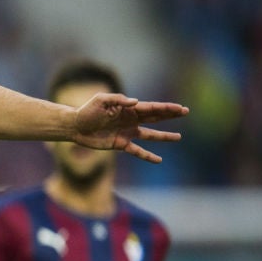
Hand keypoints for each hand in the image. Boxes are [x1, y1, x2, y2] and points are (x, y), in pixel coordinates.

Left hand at [72, 93, 188, 163]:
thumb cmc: (87, 111)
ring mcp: (127, 133)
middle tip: (186, 112)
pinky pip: (137, 151)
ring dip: (164, 136)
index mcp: (128, 109)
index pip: (152, 108)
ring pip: (150, 135)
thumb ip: (118, 100)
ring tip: (179, 137)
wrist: (75, 126)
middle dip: (170, 115)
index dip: (167, 108)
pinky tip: (159, 160)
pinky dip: (147, 156)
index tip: (181, 108)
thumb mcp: (101, 100)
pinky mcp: (120, 144)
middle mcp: (131, 120)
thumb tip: (136, 102)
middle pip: (155, 118)